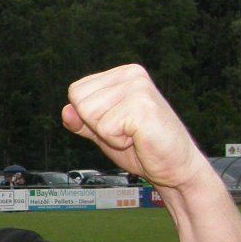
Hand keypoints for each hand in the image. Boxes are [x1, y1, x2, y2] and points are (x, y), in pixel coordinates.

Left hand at [62, 65, 212, 192]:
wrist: (174, 167)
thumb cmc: (141, 148)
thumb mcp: (103, 131)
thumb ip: (82, 121)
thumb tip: (65, 111)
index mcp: (122, 74)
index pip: (76, 91)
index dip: (88, 117)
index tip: (116, 124)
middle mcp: (131, 74)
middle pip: (79, 101)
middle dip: (96, 125)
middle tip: (126, 132)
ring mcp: (138, 87)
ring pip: (89, 114)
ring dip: (108, 134)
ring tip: (133, 134)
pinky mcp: (142, 106)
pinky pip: (105, 128)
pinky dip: (117, 142)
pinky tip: (138, 139)